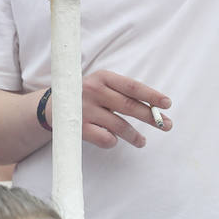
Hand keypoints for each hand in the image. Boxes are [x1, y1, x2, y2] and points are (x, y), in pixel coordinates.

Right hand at [49, 70, 173, 149]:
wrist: (51, 106)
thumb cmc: (86, 96)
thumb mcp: (101, 86)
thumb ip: (123, 94)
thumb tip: (155, 109)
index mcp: (102, 77)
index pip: (132, 87)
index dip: (151, 95)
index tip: (167, 103)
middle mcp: (93, 91)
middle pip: (129, 106)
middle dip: (151, 117)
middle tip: (167, 125)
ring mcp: (85, 109)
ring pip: (119, 126)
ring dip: (135, 136)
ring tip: (142, 141)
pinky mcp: (78, 127)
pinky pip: (106, 139)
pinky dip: (113, 141)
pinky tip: (113, 139)